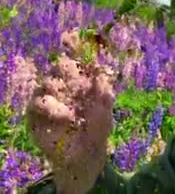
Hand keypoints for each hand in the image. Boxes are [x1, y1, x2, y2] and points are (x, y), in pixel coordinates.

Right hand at [26, 51, 114, 193]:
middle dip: (69, 69)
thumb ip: (104, 92)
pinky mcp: (36, 114)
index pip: (78, 61)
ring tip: (74, 109)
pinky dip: (53, 108)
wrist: (84, 156)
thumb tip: (101, 72)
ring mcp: (49, 98)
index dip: (79, 51)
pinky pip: (38, 103)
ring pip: (48, 82)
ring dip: (61, 90)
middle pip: (61, 65)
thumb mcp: (106, 111)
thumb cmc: (97, 130)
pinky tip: (67, 118)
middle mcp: (64, 86)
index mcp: (82, 81)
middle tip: (78, 81)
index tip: (85, 51)